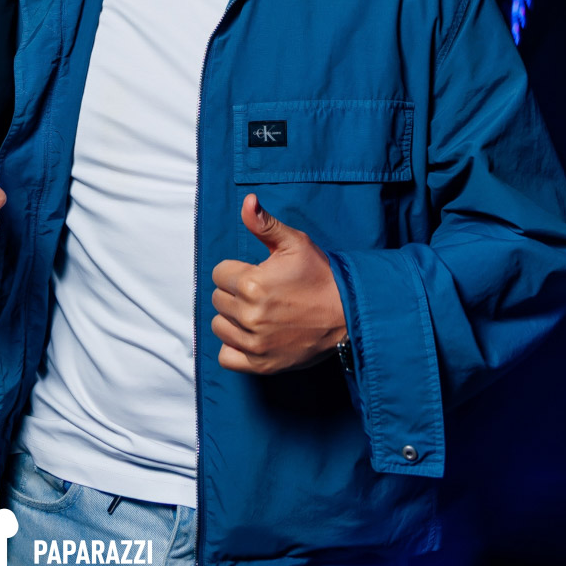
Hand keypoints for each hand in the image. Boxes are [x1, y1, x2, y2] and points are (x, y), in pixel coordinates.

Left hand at [210, 194, 347, 374]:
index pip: (219, 274)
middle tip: (262, 294)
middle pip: (218, 300)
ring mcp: (255, 343)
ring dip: (233, 320)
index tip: (256, 274)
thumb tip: (247, 202)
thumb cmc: (321, 276)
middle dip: (235, 294)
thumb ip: (264, 224)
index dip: (236, 271)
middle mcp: (250, 315)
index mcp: (252, 284)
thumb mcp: (295, 243)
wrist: (348, 313)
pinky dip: (233, 348)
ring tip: (259, 314)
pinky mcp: (262, 364)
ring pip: (220, 327)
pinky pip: (226, 357)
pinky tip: (250, 336)